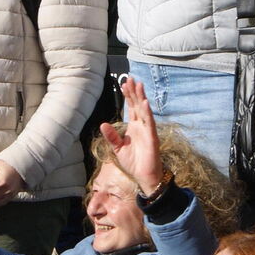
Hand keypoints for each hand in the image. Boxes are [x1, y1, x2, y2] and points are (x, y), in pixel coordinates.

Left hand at [100, 77, 163, 193]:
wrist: (143, 176)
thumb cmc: (133, 162)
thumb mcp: (118, 148)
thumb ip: (111, 136)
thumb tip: (102, 124)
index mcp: (134, 127)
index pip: (131, 108)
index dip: (128, 96)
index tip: (124, 84)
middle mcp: (141, 126)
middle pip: (137, 105)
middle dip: (134, 92)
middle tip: (130, 78)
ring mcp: (147, 130)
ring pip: (144, 110)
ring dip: (141, 97)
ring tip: (138, 85)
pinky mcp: (152, 137)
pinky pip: (149, 122)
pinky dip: (147, 112)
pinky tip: (144, 102)